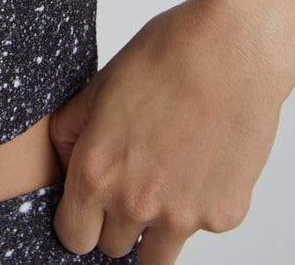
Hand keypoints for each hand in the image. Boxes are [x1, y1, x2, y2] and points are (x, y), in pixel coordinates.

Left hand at [46, 0, 287, 261]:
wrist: (230, 50)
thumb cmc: (166, 57)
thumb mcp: (99, 86)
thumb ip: (72, 132)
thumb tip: (64, 162)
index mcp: (96, 172)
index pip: (73, 236)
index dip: (78, 218)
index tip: (89, 205)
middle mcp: (134, 203)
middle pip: (112, 246)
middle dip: (117, 220)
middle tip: (133, 178)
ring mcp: (182, 215)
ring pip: (156, 254)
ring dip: (155, 227)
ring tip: (166, 175)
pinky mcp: (223, 216)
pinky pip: (201, 225)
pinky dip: (200, 202)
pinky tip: (204, 157)